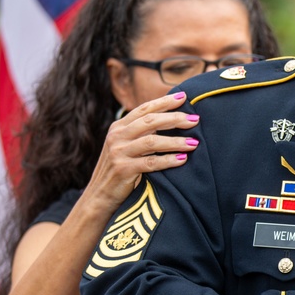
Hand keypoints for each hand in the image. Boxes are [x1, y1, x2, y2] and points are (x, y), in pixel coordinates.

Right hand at [86, 92, 199, 211]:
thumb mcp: (125, 146)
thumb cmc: (119, 170)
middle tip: (195, 120)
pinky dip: (168, 160)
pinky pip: (151, 163)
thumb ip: (141, 133)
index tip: (184, 97)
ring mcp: (118, 152)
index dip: (164, 102)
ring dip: (176, 141)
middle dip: (175, 119)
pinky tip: (183, 159)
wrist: (98, 197)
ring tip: (194, 143)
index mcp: (118, 127)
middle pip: (150, 121)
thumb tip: (172, 119)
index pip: (144, 109)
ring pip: (152, 141)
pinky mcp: (123, 169)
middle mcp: (117, 136)